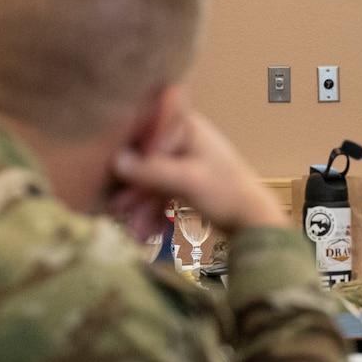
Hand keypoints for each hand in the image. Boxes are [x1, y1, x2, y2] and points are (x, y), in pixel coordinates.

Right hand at [110, 112, 286, 235]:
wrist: (254, 221)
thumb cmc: (226, 193)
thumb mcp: (186, 180)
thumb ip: (151, 170)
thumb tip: (116, 160)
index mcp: (186, 128)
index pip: (144, 129)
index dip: (124, 148)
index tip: (107, 168)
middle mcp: (183, 139)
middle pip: (145, 158)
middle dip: (131, 187)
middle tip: (117, 209)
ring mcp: (185, 160)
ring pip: (151, 179)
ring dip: (140, 204)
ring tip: (132, 229)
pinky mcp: (186, 181)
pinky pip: (161, 192)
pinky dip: (153, 209)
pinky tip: (144, 233)